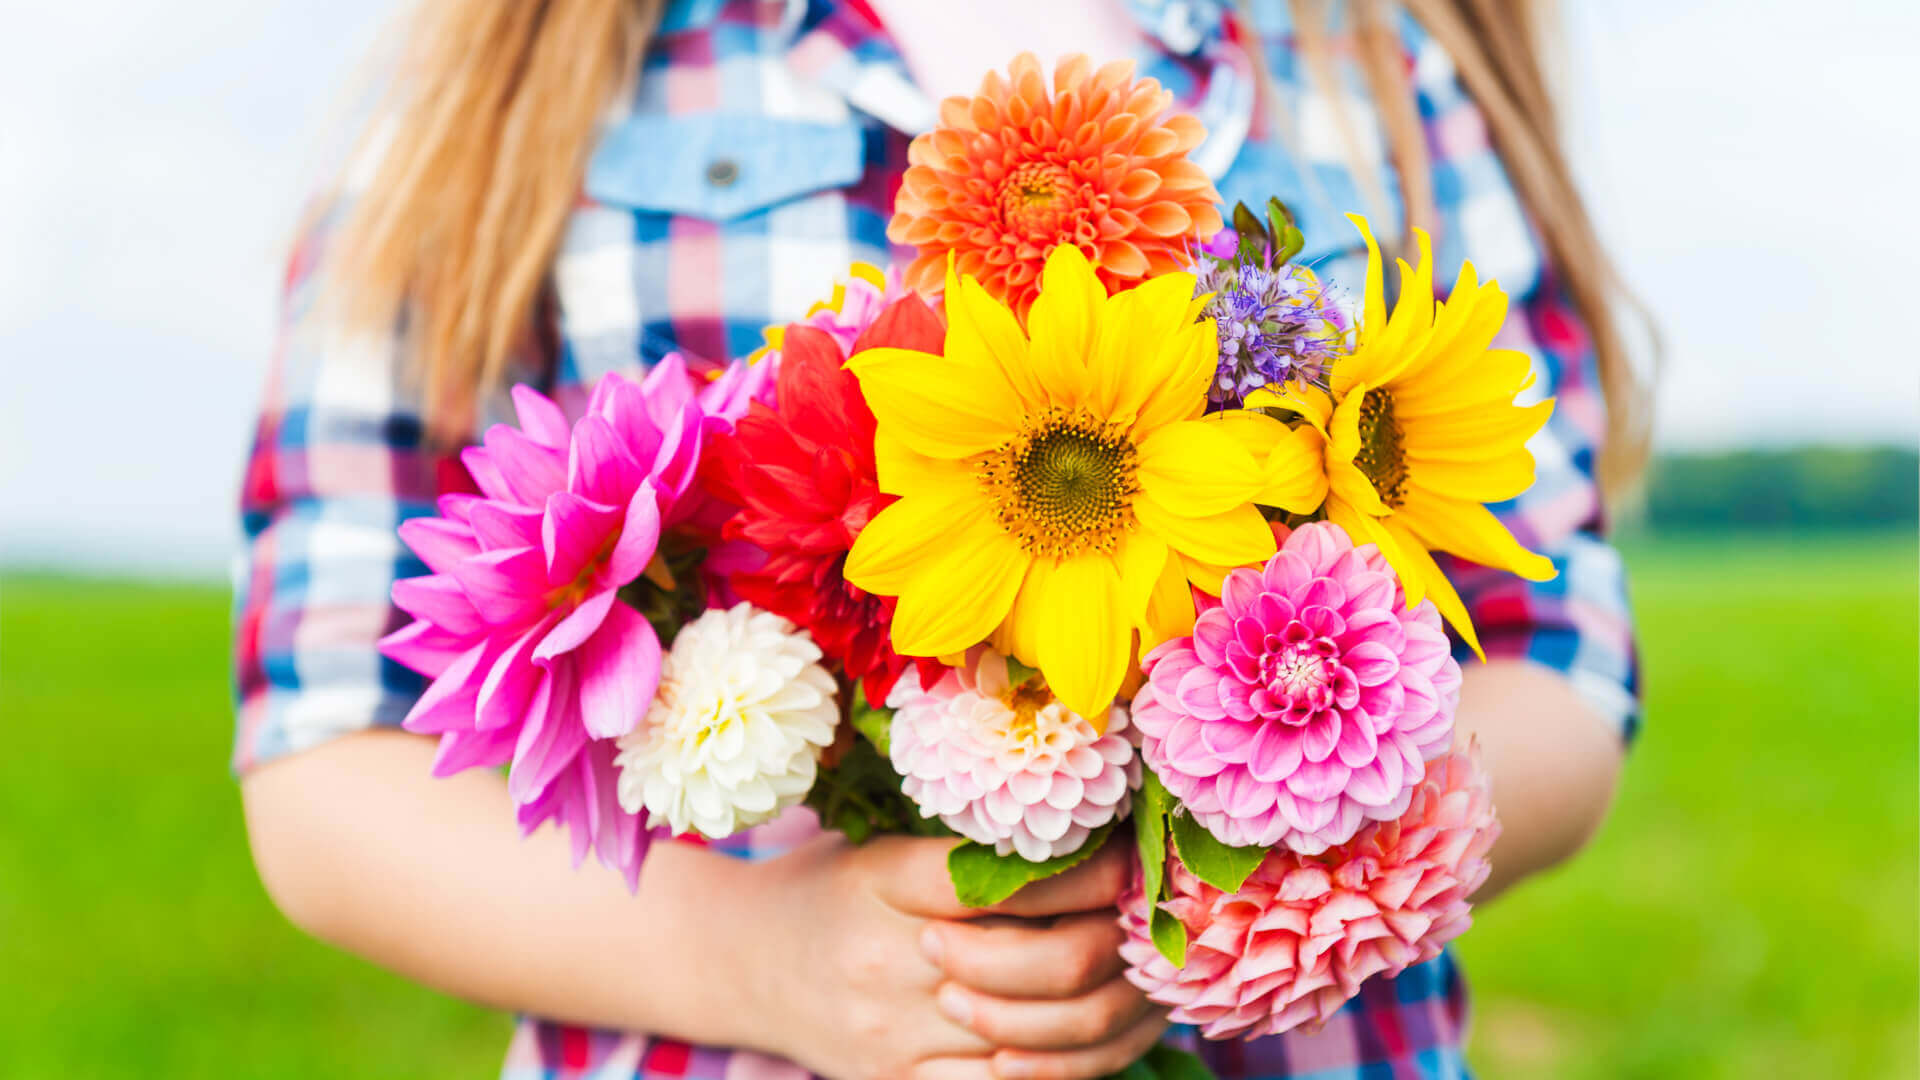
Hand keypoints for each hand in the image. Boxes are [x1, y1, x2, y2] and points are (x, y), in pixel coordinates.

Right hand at [753, 832, 1165, 1079]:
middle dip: (1115, 938)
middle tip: (1144, 915)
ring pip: (1046, 1037)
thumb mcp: (887, 850)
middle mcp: (890, 963)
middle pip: (1046, 965)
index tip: (1132, 858)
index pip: (1014, 882)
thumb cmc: (831, 890)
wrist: (742, 964)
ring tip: (1134, 968)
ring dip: (1111, 1003)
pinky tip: (1095, 1025)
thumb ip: (974, 854)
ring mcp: (897, 1037)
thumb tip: (1098, 845)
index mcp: (887, 882)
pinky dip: (1070, 1060)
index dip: (1092, 872)